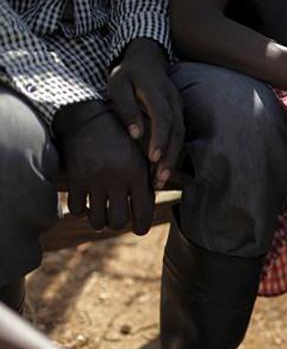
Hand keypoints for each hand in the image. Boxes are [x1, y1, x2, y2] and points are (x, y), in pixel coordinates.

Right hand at [55, 102, 154, 233]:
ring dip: (100, 222)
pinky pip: (76, 209)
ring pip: (97, 220)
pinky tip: (85, 206)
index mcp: (136, 174)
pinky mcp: (75, 179)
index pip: (143, 213)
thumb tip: (148, 209)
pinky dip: (81, 212)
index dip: (142, 227)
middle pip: (118, 221)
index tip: (139, 230)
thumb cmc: (121, 140)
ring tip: (102, 216)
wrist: (88, 118)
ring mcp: (94, 181)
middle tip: (117, 218)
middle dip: (119, 224)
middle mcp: (116, 180)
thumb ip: (147, 181)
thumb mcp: (140, 156)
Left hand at [108, 38, 183, 189]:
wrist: (146, 59)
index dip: (160, 139)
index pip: (163, 118)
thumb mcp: (118, 84)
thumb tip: (135, 134)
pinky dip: (173, 154)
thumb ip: (126, 108)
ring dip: (173, 160)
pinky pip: (179, 136)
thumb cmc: (128, 74)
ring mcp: (179, 108)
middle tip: (159, 180)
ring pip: (181, 137)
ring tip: (160, 181)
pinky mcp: (179, 115)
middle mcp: (173, 101)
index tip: (153, 158)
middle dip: (169, 158)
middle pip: (177, 132)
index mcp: (157, 92)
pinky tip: (162, 170)